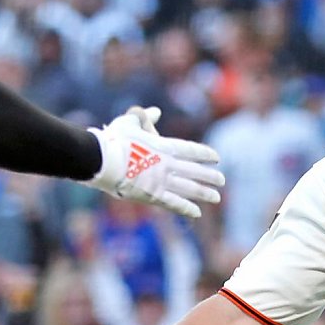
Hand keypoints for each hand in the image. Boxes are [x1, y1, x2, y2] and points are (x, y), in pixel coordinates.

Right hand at [89, 107, 223, 218]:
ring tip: (216, 197)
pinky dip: (186, 208)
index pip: (191, 150)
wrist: (102, 160)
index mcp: (164, 146)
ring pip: (189, 189)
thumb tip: (156, 111)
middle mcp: (167, 165)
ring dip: (204, 193)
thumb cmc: (113, 139)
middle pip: (195, 171)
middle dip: (210, 176)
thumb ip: (145, 117)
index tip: (216, 158)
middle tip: (222, 180)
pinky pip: (173, 203)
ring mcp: (161, 182)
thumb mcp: (130, 122)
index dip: (205, 154)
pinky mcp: (151, 196)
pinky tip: (197, 213)